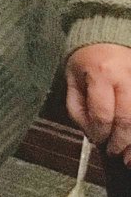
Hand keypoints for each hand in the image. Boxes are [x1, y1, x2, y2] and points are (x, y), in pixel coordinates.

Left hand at [65, 43, 130, 161]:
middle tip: (115, 154)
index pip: (103, 112)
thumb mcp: (72, 81)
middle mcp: (127, 76)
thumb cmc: (86, 60)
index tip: (98, 141)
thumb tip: (92, 136)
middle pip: (129, 118)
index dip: (101, 133)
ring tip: (129, 157)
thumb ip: (78, 109)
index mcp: (101, 73)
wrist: (107, 38)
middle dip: (121, 142)